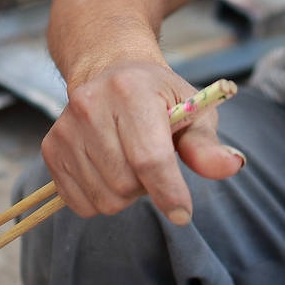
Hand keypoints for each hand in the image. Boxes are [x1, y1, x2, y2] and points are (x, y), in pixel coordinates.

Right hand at [41, 60, 244, 223]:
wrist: (112, 71)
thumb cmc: (161, 96)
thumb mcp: (193, 110)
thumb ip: (208, 144)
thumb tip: (232, 166)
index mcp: (131, 90)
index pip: (149, 157)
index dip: (169, 192)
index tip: (183, 213)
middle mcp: (90, 105)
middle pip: (125, 184)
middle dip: (148, 186)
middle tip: (153, 162)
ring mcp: (65, 128)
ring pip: (103, 198)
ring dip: (125, 194)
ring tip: (131, 162)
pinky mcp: (51, 149)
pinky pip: (79, 203)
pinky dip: (101, 198)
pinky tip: (110, 169)